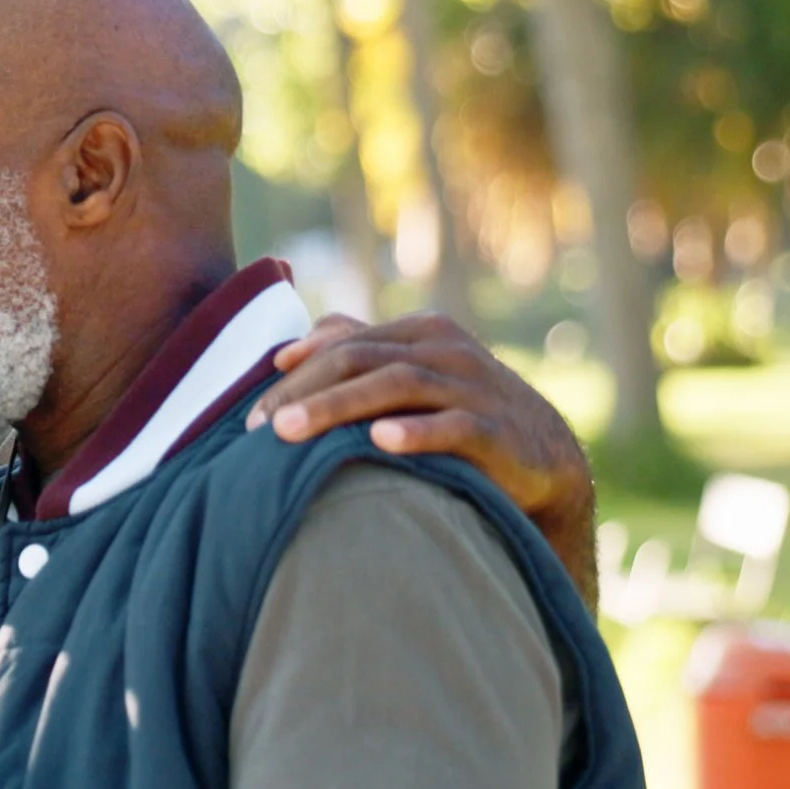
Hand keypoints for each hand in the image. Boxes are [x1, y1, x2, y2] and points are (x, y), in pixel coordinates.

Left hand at [247, 312, 598, 604]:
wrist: (542, 456)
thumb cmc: (457, 414)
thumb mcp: (409, 376)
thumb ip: (355, 352)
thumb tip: (288, 348)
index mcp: (420, 332)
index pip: (342, 345)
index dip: (292, 375)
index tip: (247, 414)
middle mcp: (446, 350)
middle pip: (360, 361)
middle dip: (302, 393)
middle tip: (256, 429)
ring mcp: (475, 386)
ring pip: (397, 386)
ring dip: (338, 408)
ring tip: (289, 433)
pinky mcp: (499, 429)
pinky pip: (455, 426)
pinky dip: (417, 432)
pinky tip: (380, 440)